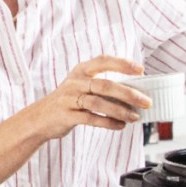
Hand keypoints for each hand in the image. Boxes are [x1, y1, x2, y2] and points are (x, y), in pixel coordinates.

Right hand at [34, 56, 151, 139]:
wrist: (39, 118)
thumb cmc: (68, 102)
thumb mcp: (80, 86)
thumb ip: (101, 85)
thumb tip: (134, 93)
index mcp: (80, 70)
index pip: (103, 61)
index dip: (122, 64)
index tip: (141, 69)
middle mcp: (75, 82)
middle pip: (105, 85)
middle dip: (128, 93)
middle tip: (145, 101)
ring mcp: (69, 99)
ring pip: (98, 103)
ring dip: (120, 111)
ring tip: (134, 117)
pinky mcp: (66, 115)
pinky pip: (90, 119)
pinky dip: (108, 123)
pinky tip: (119, 125)